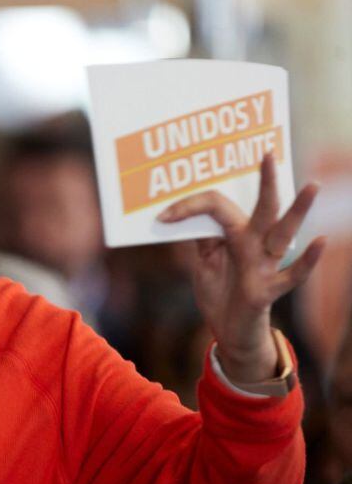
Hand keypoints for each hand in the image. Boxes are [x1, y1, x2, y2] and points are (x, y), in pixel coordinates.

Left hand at [157, 153, 324, 381]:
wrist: (228, 331)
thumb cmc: (220, 292)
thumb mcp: (205, 261)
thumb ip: (202, 238)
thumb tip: (182, 213)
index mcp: (236, 234)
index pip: (218, 207)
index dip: (189, 206)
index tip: (162, 216)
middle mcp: (255, 244)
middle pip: (263, 208)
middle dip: (266, 182)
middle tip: (267, 152)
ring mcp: (264, 265)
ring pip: (284, 233)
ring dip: (298, 210)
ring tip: (311, 185)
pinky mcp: (267, 290)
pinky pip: (292, 274)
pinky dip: (307, 260)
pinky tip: (321, 241)